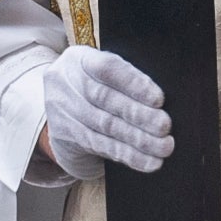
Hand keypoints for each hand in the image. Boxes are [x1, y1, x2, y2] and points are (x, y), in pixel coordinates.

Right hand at [38, 45, 172, 180]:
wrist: (55, 98)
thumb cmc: (93, 79)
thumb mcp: (99, 65)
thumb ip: (125, 74)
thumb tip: (161, 98)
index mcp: (80, 59)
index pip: (106, 67)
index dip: (132, 83)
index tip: (158, 98)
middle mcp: (67, 83)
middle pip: (105, 100)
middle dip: (138, 114)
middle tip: (164, 125)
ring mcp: (65, 111)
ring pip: (105, 126)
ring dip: (138, 139)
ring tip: (163, 146)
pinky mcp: (70, 135)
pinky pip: (102, 147)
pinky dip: (129, 155)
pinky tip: (149, 162)